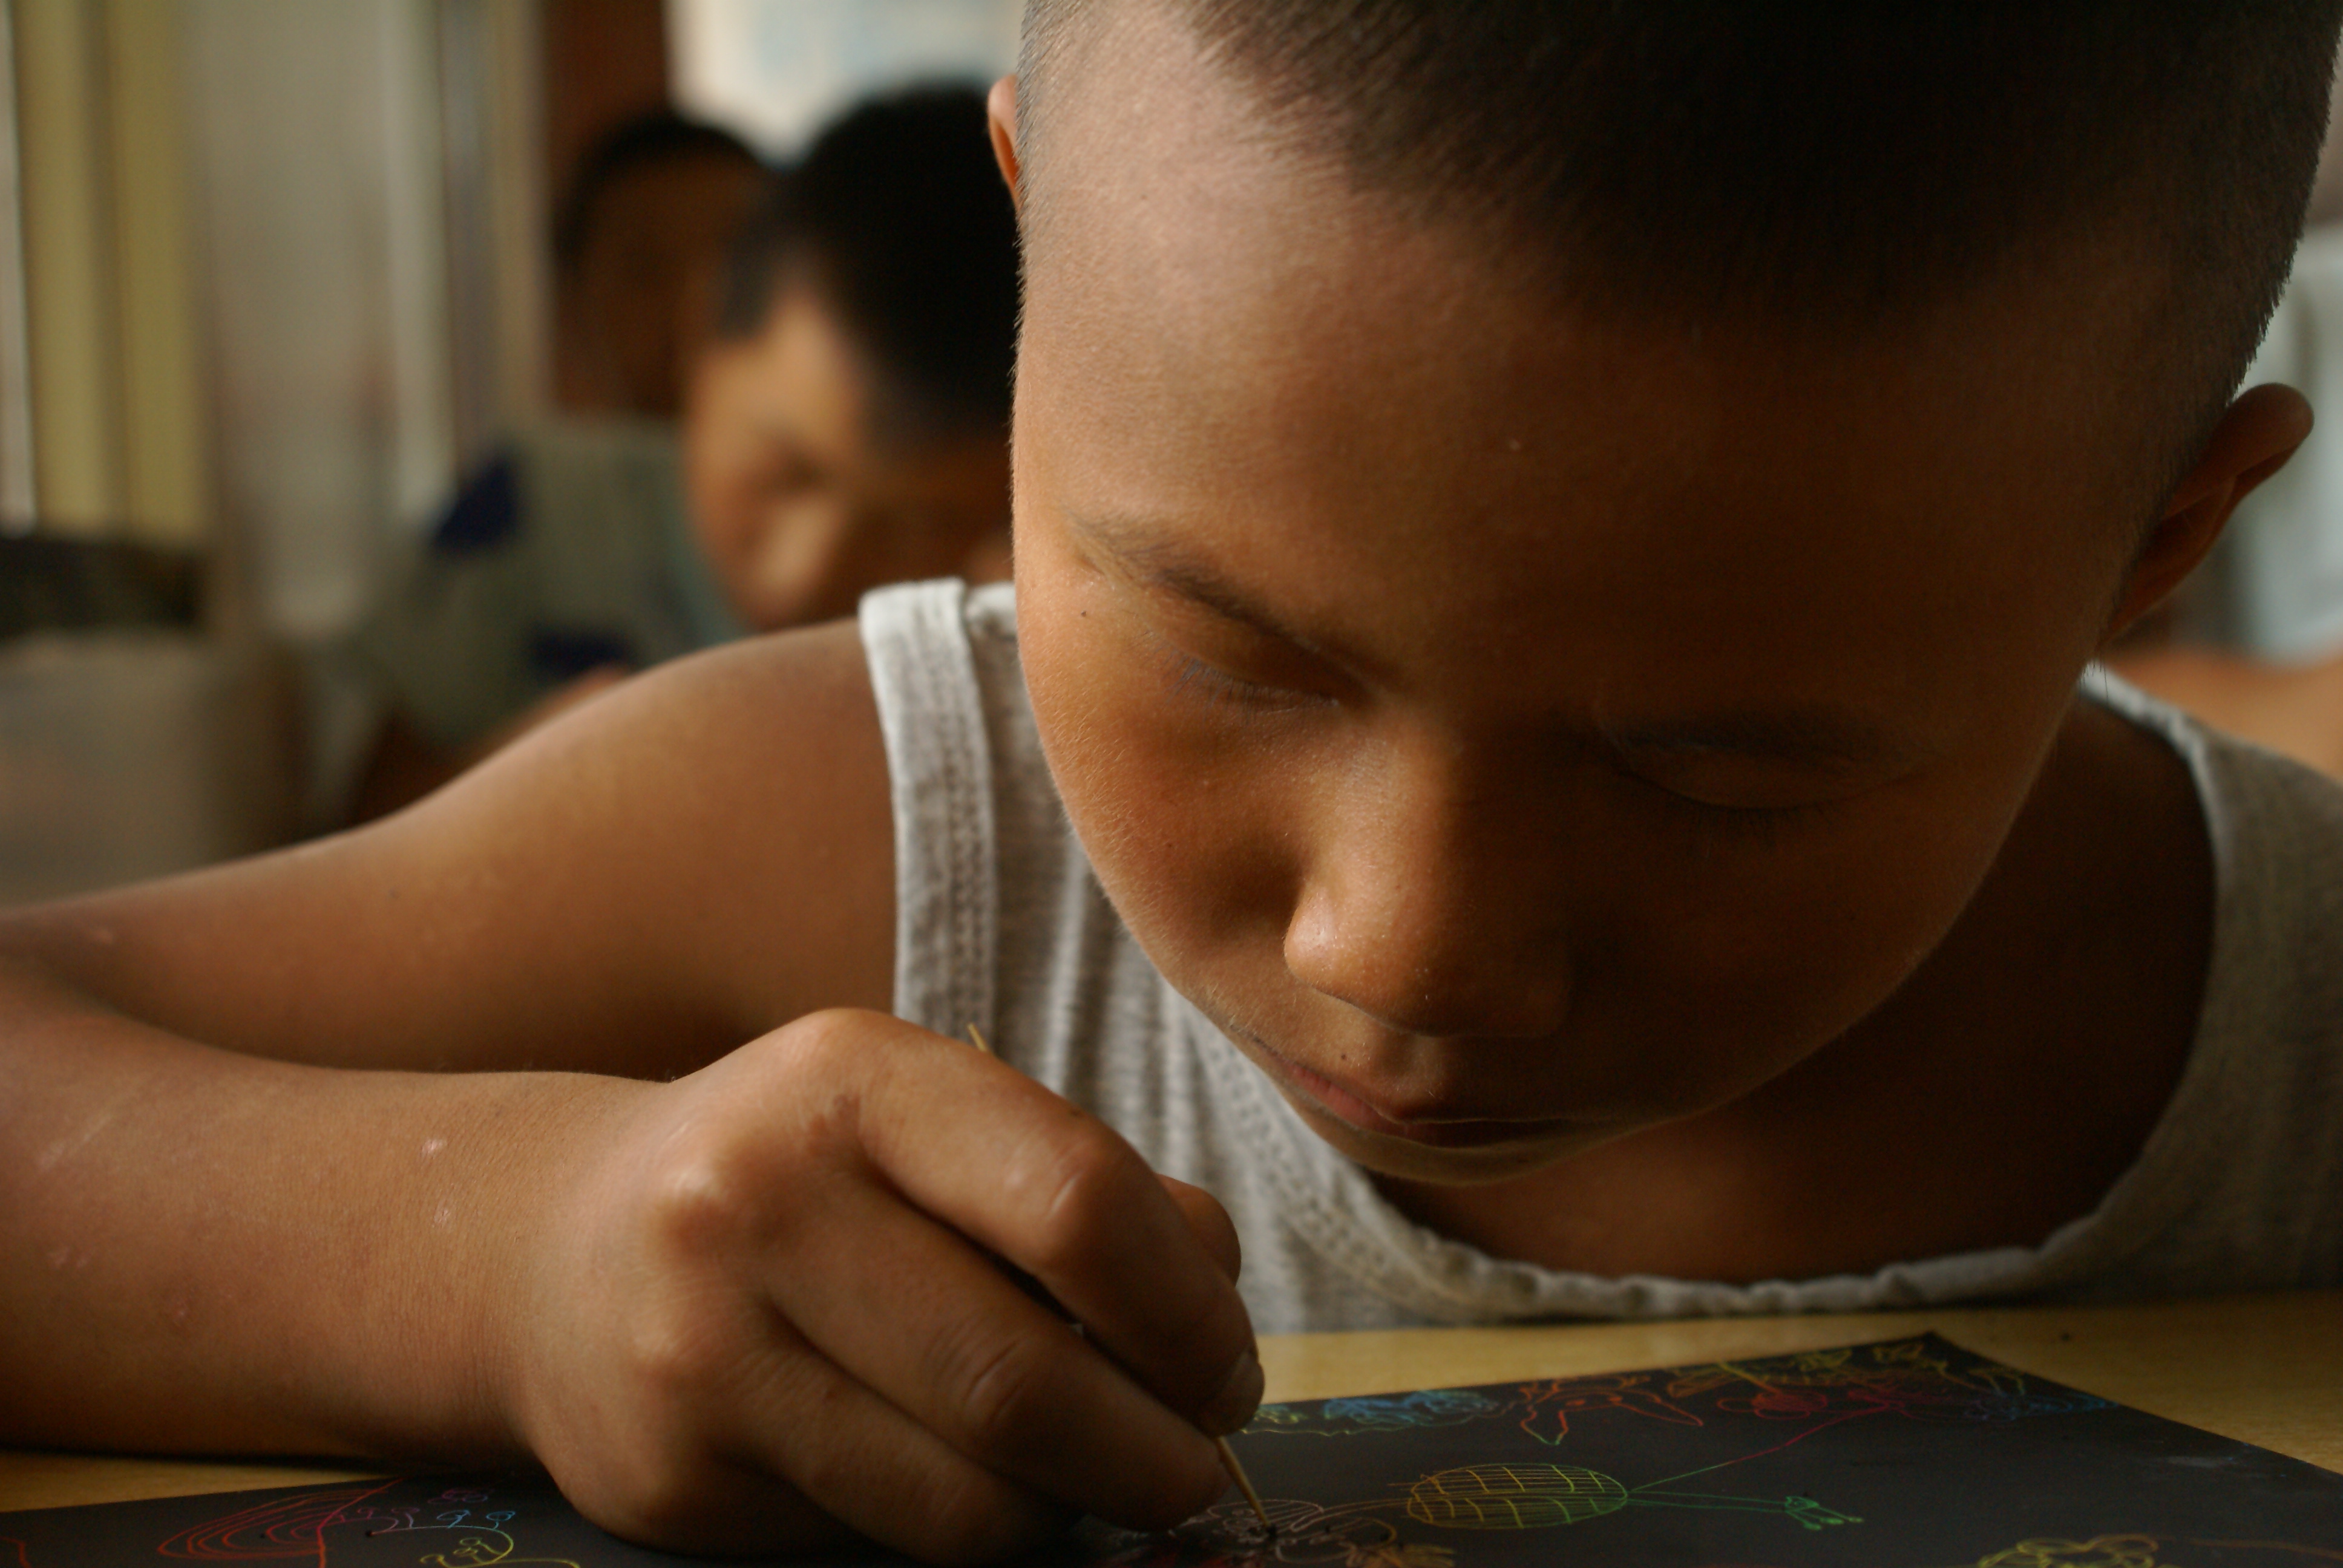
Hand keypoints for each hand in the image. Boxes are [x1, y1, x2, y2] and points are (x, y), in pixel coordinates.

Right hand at [503, 1008, 1261, 1562]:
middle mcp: (760, 1197)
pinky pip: (885, 1540)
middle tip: (1199, 1461)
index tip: (1228, 1366)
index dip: (1189, 1311)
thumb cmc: (805, 1179)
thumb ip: (1080, 1187)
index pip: (1078, 1203)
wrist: (554, 1250)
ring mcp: (700, 1345)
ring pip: (966, 1495)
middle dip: (1158, 1447)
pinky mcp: (671, 1477)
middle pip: (1026, 1377)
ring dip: (1076, 1507)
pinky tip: (980, 1486)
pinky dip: (971, 1531)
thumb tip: (1215, 1300)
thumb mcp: (928, 1121)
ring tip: (1105, 1477)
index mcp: (857, 1078)